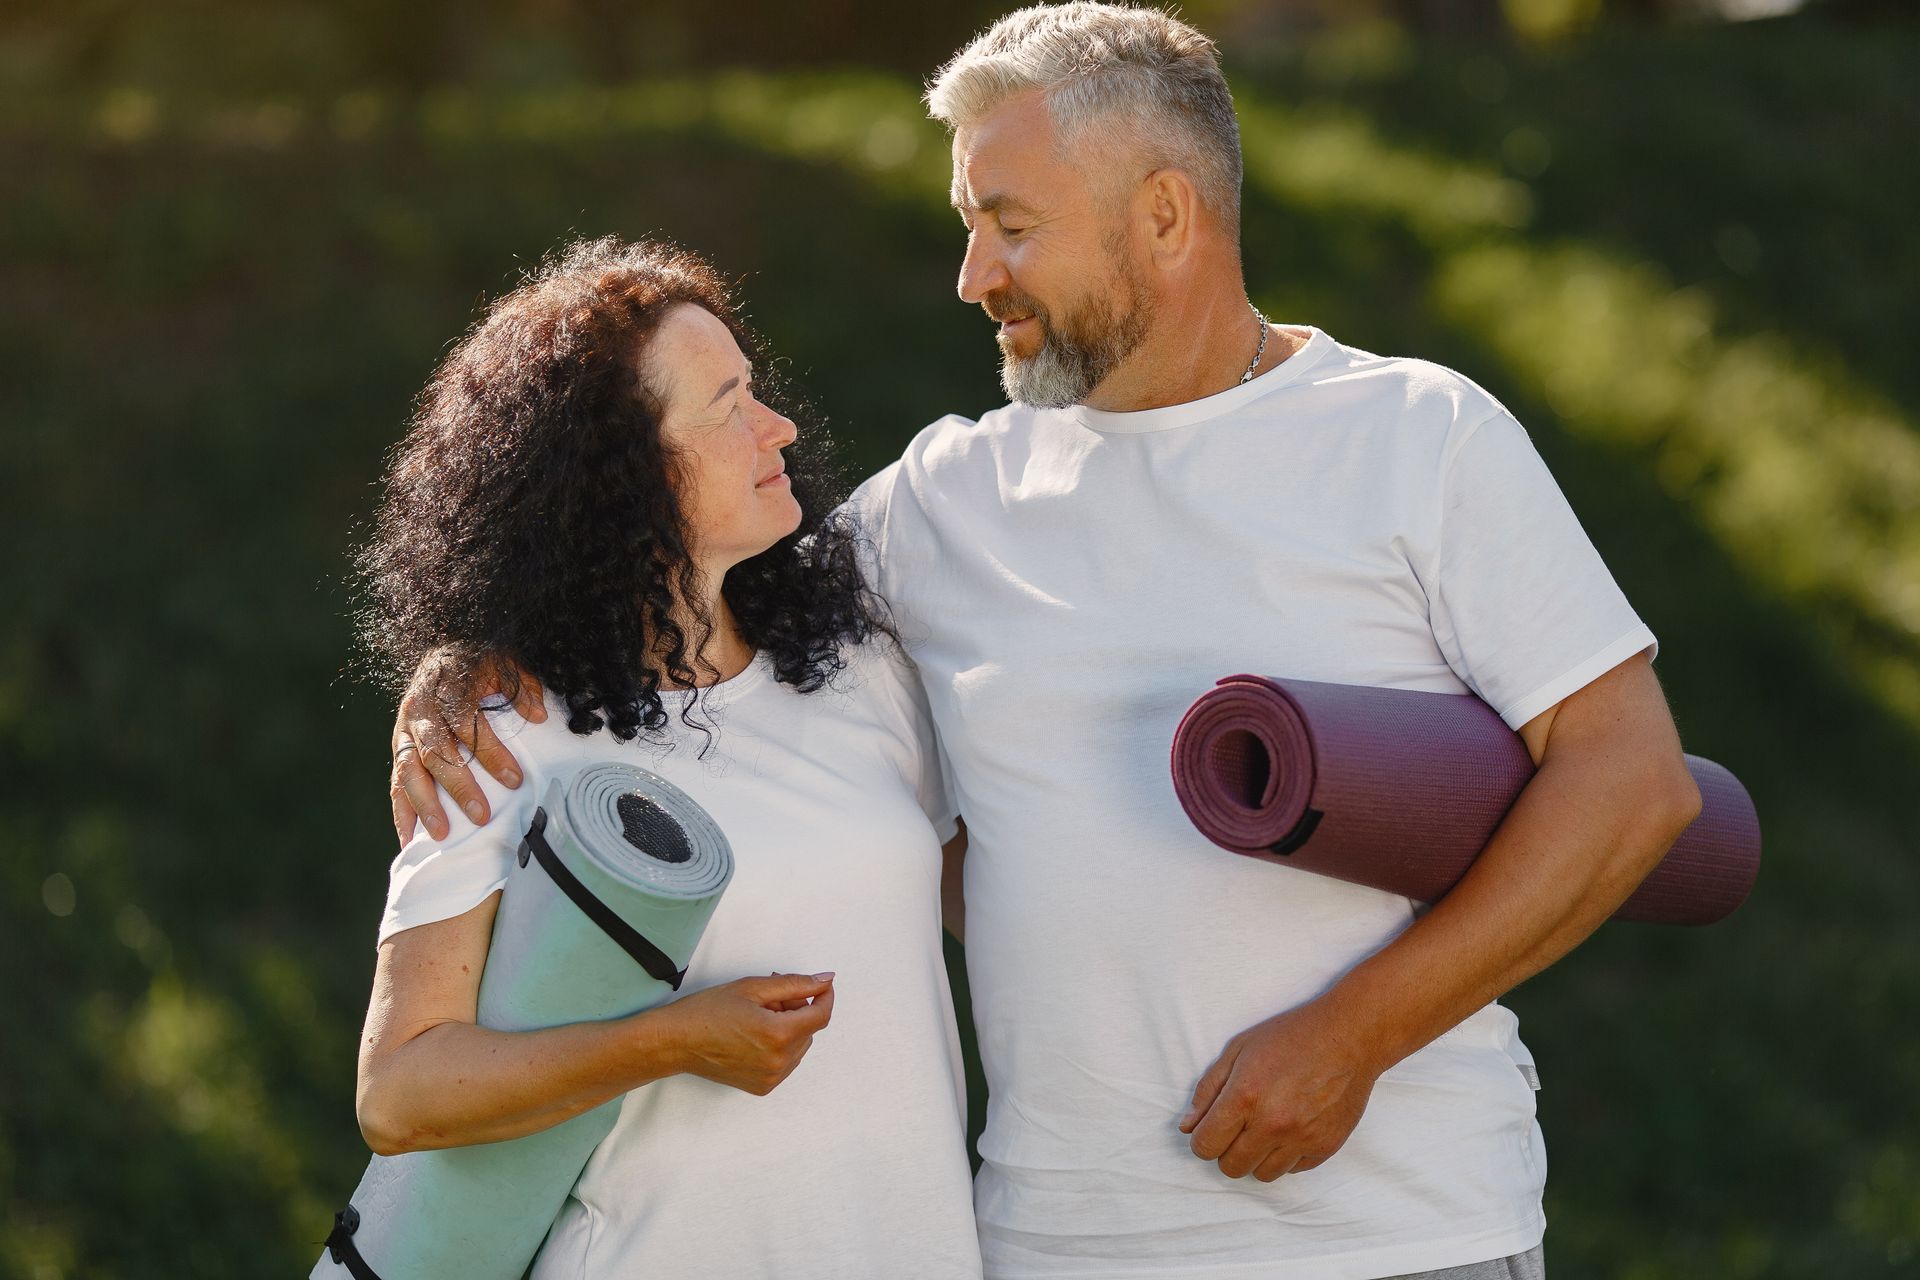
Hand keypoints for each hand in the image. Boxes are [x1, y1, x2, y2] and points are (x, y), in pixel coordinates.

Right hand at [390, 647, 546, 843]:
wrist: (443, 651)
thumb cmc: (478, 663)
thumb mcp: (504, 666)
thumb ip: (521, 688)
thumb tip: (538, 715)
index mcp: (446, 690)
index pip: (468, 725)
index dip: (491, 753)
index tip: (515, 780)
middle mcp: (420, 711)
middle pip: (436, 753)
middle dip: (458, 787)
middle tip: (481, 816)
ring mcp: (405, 731)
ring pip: (409, 771)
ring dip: (424, 804)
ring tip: (441, 834)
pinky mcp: (398, 747)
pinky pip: (395, 781)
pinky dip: (400, 811)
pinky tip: (409, 837)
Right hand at [657, 973, 836, 1095]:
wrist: (676, 1042)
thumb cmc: (707, 1011)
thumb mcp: (753, 988)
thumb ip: (794, 984)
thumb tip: (825, 980)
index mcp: (779, 1035)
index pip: (821, 1015)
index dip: (824, 996)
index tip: (821, 985)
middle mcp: (779, 1061)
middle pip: (809, 1029)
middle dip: (797, 1009)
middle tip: (769, 998)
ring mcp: (771, 1077)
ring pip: (799, 1046)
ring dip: (789, 1028)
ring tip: (758, 1016)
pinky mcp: (762, 1086)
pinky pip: (786, 1062)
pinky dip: (779, 1046)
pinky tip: (754, 1035)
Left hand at [1179, 997, 1381, 1181]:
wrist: (1349, 1036)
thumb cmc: (1291, 1036)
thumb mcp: (1239, 1049)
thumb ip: (1208, 1090)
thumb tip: (1187, 1128)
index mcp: (1245, 1096)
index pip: (1205, 1146)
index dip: (1202, 1140)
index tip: (1211, 1128)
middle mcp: (1273, 1123)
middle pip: (1231, 1167)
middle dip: (1226, 1151)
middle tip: (1238, 1127)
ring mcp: (1302, 1138)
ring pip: (1262, 1174)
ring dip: (1256, 1156)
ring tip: (1265, 1128)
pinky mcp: (1326, 1146)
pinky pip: (1293, 1169)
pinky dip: (1286, 1155)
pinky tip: (1291, 1128)